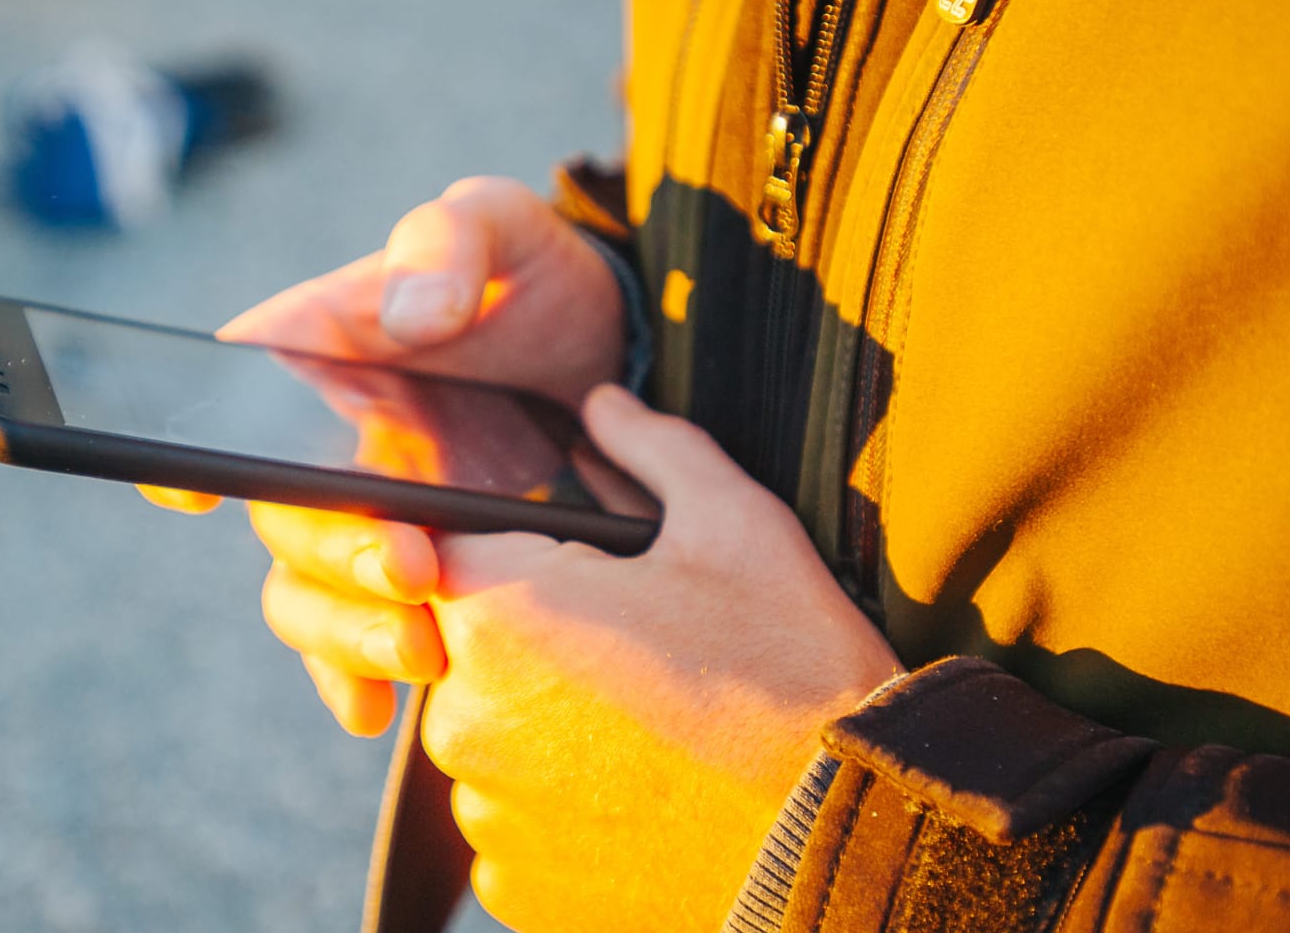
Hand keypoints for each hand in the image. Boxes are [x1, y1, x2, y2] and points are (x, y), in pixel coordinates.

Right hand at [139, 177, 627, 734]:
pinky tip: (376, 713)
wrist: (612, 358)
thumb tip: (407, 315)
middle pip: (282, 516)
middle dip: (336, 556)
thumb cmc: (533, 276)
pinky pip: (354, 635)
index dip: (195, 448)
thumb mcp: (504, 225)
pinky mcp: (413, 569)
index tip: (192, 490)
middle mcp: (320, 443)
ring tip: (419, 650)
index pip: (224, 398)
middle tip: (414, 570)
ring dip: (346, 632)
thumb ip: (450, 240)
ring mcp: (365, 515)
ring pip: (307, 592)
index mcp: (312, 350)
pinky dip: (354, 679)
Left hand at [422, 384, 901, 931]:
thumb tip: (600, 404)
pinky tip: (640, 795)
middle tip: (640, 654)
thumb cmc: (795, 677)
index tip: (574, 570)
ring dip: (545, 725)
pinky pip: (512, 817)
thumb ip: (651, 449)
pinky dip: (559, 805)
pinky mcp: (514, 884)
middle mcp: (465, 716)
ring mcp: (486, 811)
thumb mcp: (737, 528)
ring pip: (491, 735)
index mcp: (503, 613)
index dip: (509, 548)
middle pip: (467, 646)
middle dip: (536, 638)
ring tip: (650, 731)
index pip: (444, 548)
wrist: (845, 847)